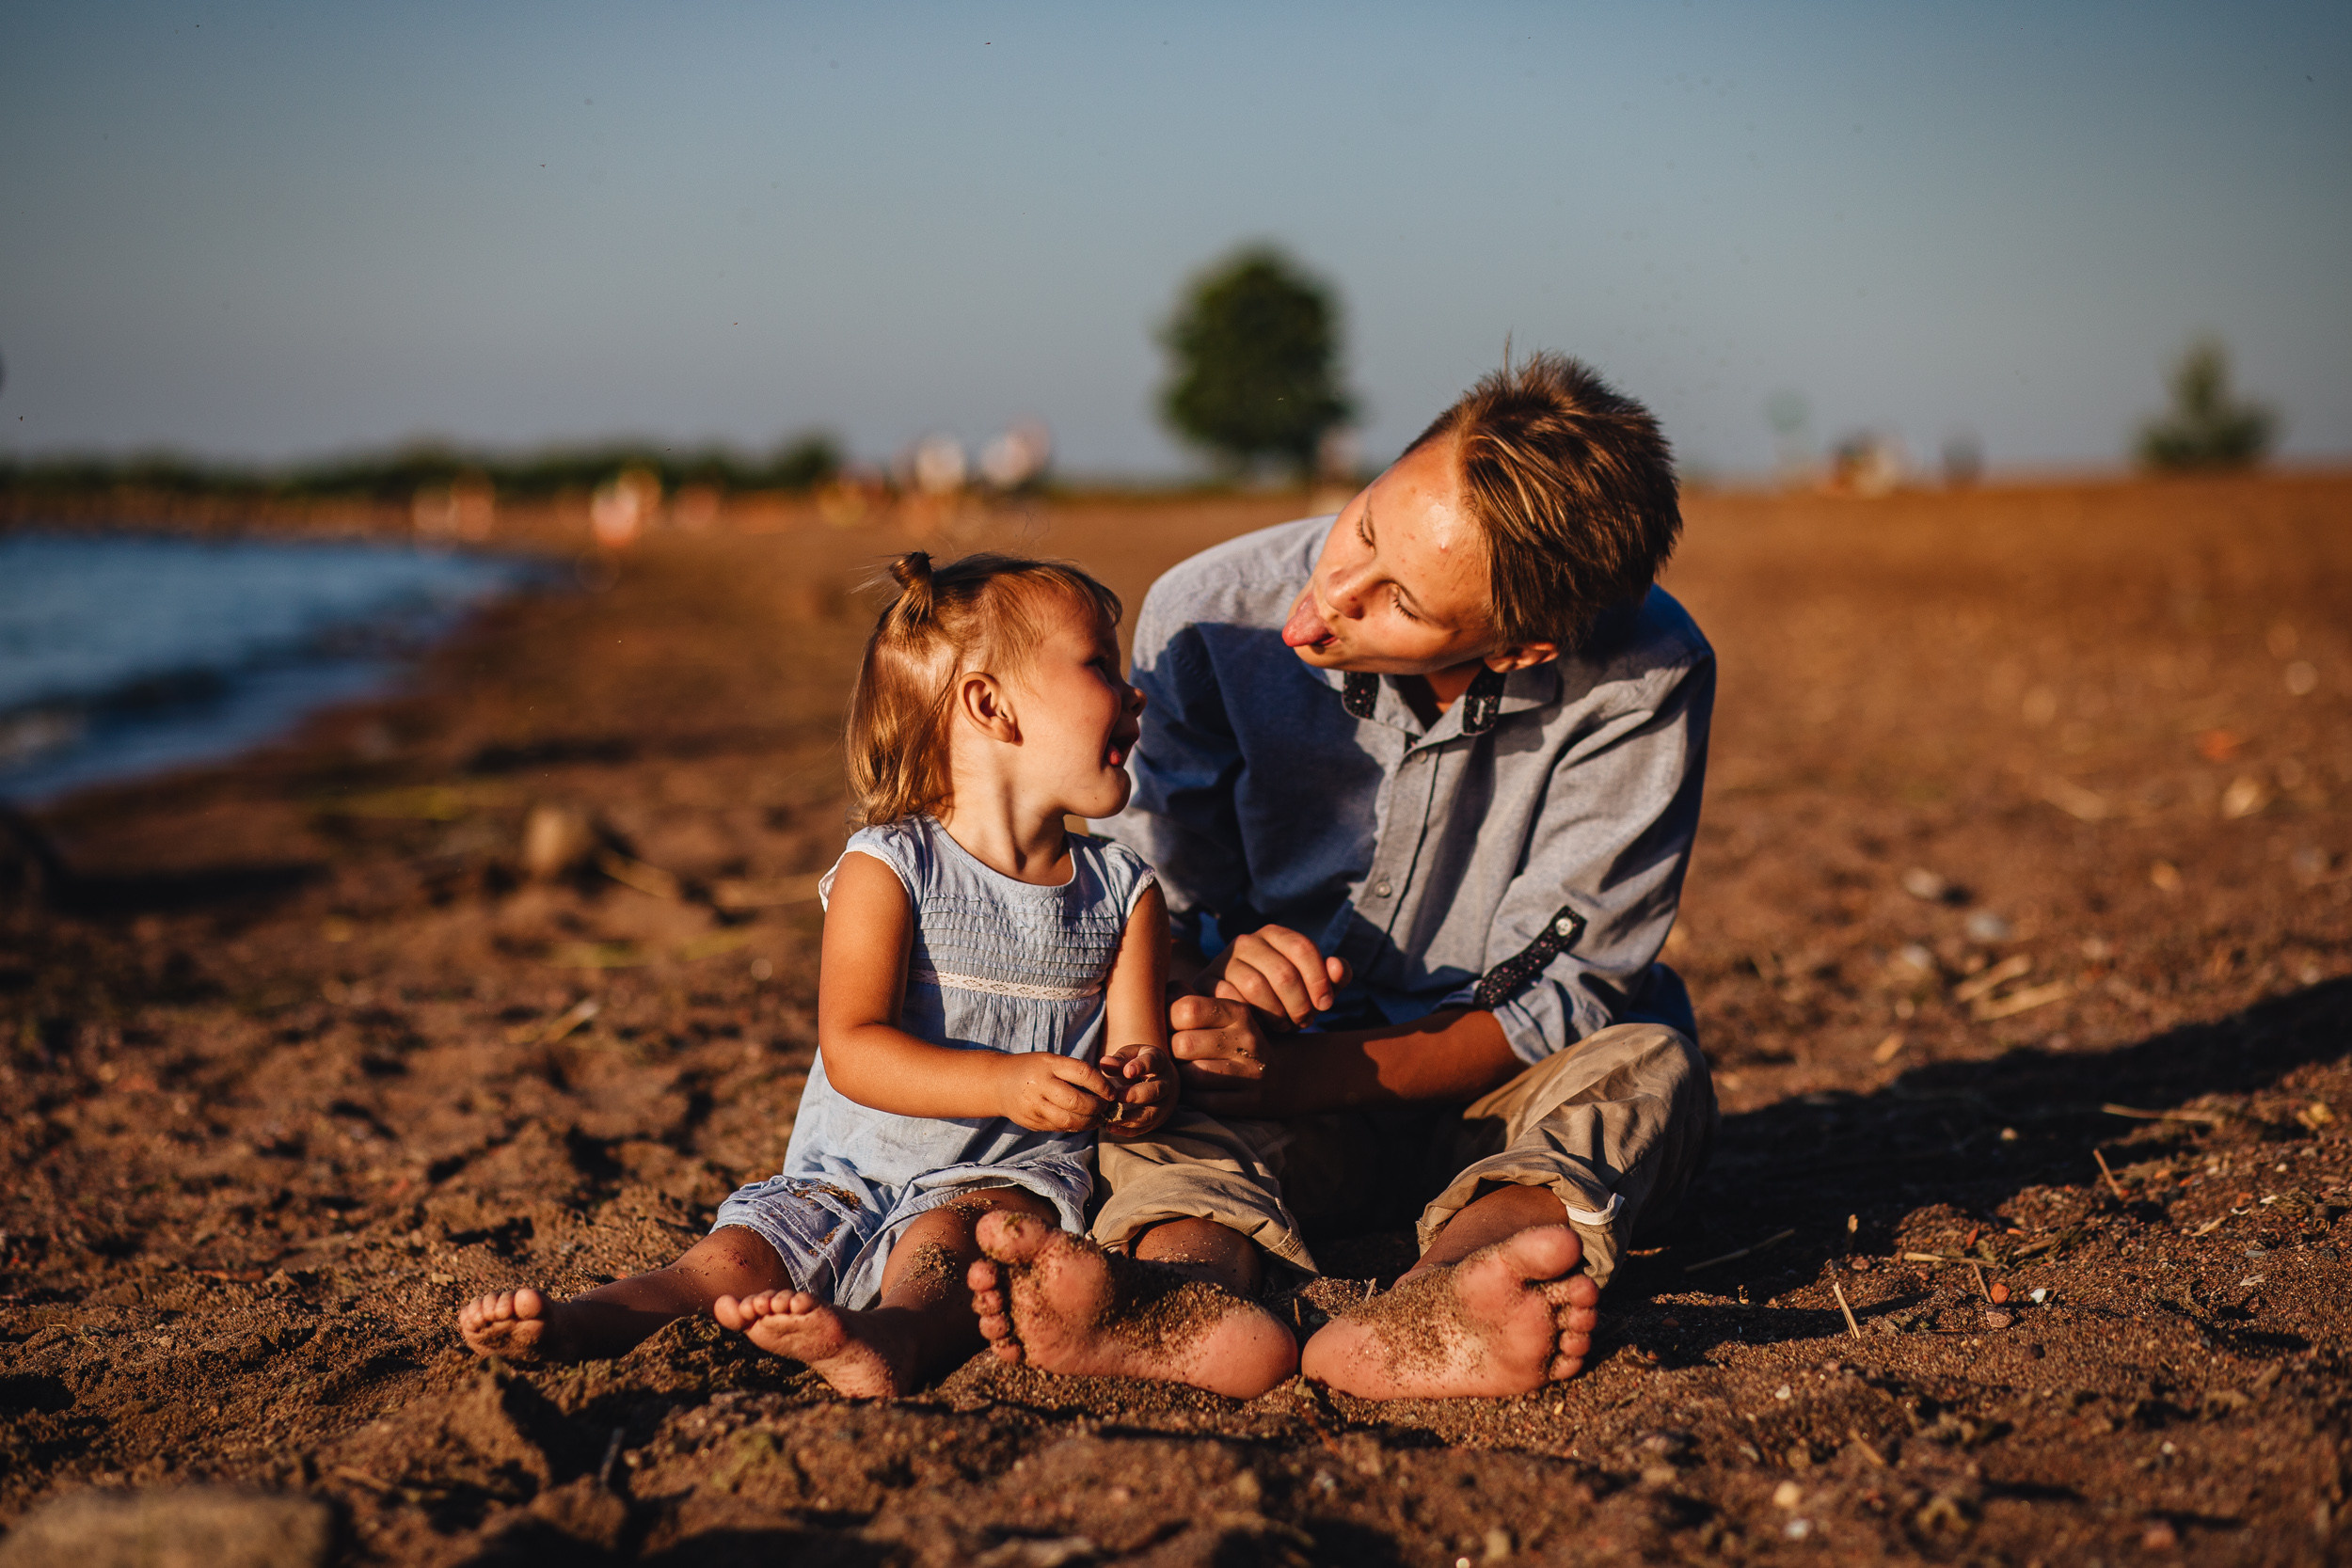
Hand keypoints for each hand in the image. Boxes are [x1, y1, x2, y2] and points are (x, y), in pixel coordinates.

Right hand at [995, 1053, 1115, 1132]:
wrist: (998, 1083)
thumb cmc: (1033, 1069)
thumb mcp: (1050, 1061)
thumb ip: (1073, 1072)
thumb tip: (1105, 1090)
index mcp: (1048, 1065)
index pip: (1083, 1074)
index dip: (1102, 1085)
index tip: (1111, 1093)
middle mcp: (1040, 1085)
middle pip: (1076, 1102)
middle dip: (1097, 1107)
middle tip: (1106, 1108)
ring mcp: (1034, 1106)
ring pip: (1068, 1121)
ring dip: (1088, 1122)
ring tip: (1097, 1118)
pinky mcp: (1031, 1122)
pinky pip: (1059, 1128)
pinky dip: (1075, 1127)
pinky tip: (1082, 1122)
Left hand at [1098, 1043, 1176, 1137]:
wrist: (1157, 1080)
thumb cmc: (1138, 1064)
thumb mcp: (1130, 1055)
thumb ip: (1119, 1059)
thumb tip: (1105, 1063)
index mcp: (1158, 1062)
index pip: (1152, 1062)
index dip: (1141, 1066)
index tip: (1127, 1071)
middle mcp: (1165, 1083)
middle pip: (1156, 1091)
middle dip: (1135, 1095)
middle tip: (1116, 1096)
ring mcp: (1163, 1104)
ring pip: (1151, 1113)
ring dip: (1130, 1117)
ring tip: (1110, 1116)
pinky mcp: (1156, 1120)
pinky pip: (1143, 1128)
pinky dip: (1127, 1130)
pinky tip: (1110, 1127)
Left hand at [1168, 993, 1283, 1116]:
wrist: (1282, 1077)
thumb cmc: (1232, 1041)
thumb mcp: (1220, 1015)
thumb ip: (1188, 1000)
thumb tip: (1156, 996)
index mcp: (1238, 1012)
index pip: (1188, 1009)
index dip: (1167, 1018)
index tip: (1168, 1026)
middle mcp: (1248, 1040)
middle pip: (1184, 1043)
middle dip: (1170, 1050)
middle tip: (1172, 1052)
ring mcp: (1252, 1073)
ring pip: (1192, 1074)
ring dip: (1179, 1075)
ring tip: (1183, 1070)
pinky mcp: (1249, 1102)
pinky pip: (1203, 1100)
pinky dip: (1191, 1096)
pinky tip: (1194, 1089)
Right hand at [1196, 924, 1351, 1030]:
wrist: (1242, 1017)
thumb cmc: (1285, 1001)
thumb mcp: (1314, 990)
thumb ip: (1334, 978)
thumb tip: (1337, 966)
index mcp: (1274, 934)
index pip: (1302, 948)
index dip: (1319, 980)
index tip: (1326, 1005)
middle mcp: (1246, 941)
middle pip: (1283, 971)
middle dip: (1300, 1004)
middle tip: (1304, 1021)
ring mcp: (1223, 961)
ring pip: (1257, 987)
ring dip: (1277, 1014)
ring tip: (1284, 1025)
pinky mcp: (1205, 983)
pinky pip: (1232, 1001)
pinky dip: (1252, 1018)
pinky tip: (1260, 1026)